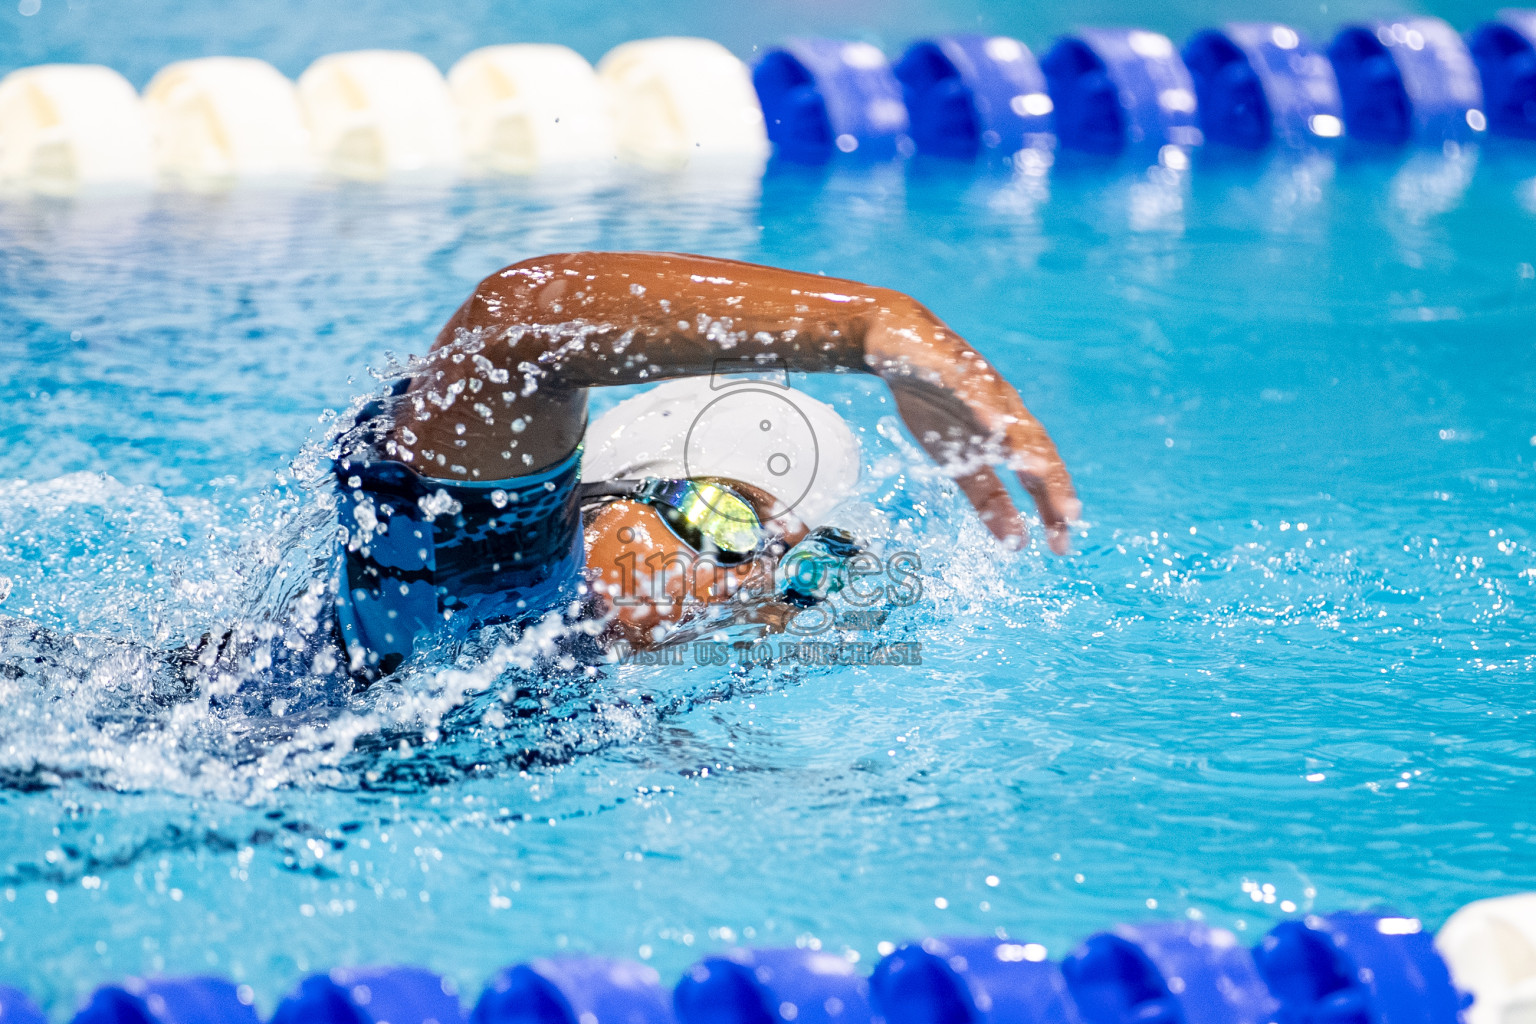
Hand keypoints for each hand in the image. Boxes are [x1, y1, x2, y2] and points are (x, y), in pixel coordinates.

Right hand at [867, 302, 1079, 553]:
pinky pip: (969, 386)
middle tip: (1068, 516)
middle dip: (1052, 481)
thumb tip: (1015, 543)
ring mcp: (982, 386)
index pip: (1039, 475)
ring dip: (1025, 444)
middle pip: (1036, 447)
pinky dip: (982, 403)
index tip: (1062, 545)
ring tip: (1038, 472)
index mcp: (1009, 434)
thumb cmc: (934, 403)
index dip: (1052, 507)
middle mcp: (1005, 409)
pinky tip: (991, 422)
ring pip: (1009, 417)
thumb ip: (988, 498)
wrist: (900, 344)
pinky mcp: (951, 366)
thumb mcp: (960, 461)